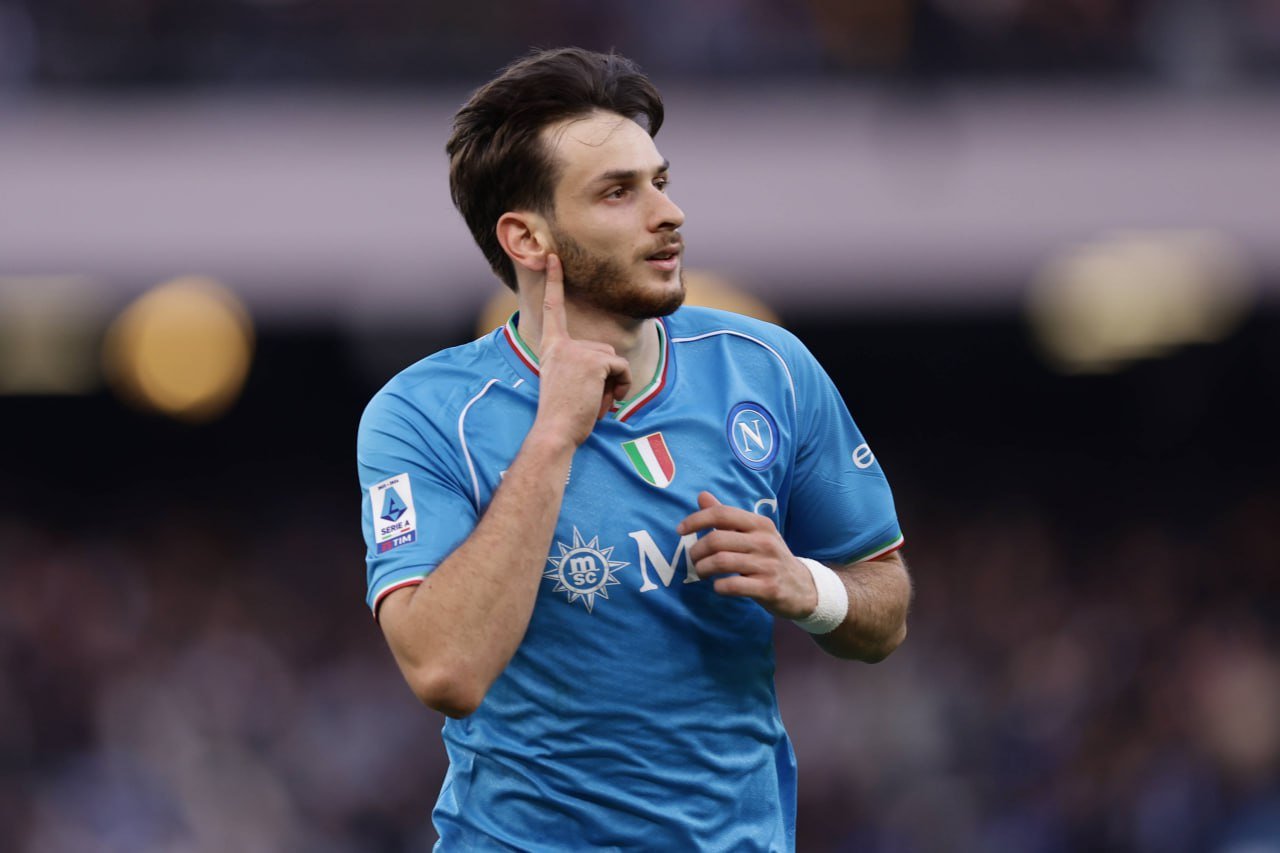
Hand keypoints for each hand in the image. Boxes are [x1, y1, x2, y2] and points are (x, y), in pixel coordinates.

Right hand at [532, 254, 632, 446]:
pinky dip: (621, 386)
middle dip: (607, 377)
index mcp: (552, 348)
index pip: (552, 308)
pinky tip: (606, 400)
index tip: (553, 257)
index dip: (554, 282)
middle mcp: (562, 344)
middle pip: (604, 350)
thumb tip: (612, 364)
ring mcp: (577, 351)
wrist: (555, 431)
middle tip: (589, 399)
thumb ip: (582, 366)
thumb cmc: (562, 416)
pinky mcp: (594, 361)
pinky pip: (622, 368)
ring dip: (614, 384)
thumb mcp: (567, 383)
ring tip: (594, 402)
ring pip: (615, 360)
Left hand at [678, 491, 818, 618]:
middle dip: (697, 551)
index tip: (680, 530)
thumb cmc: (770, 557)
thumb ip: (727, 517)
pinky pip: (733, 585)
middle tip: (694, 559)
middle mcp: (764, 541)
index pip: (721, 514)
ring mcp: (767, 565)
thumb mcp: (754, 533)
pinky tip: (718, 586)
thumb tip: (701, 496)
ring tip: (702, 572)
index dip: (696, 520)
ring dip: (704, 569)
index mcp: (759, 524)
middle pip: (717, 539)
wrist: (803, 588)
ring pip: (721, 562)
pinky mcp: (768, 588)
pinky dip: (719, 587)